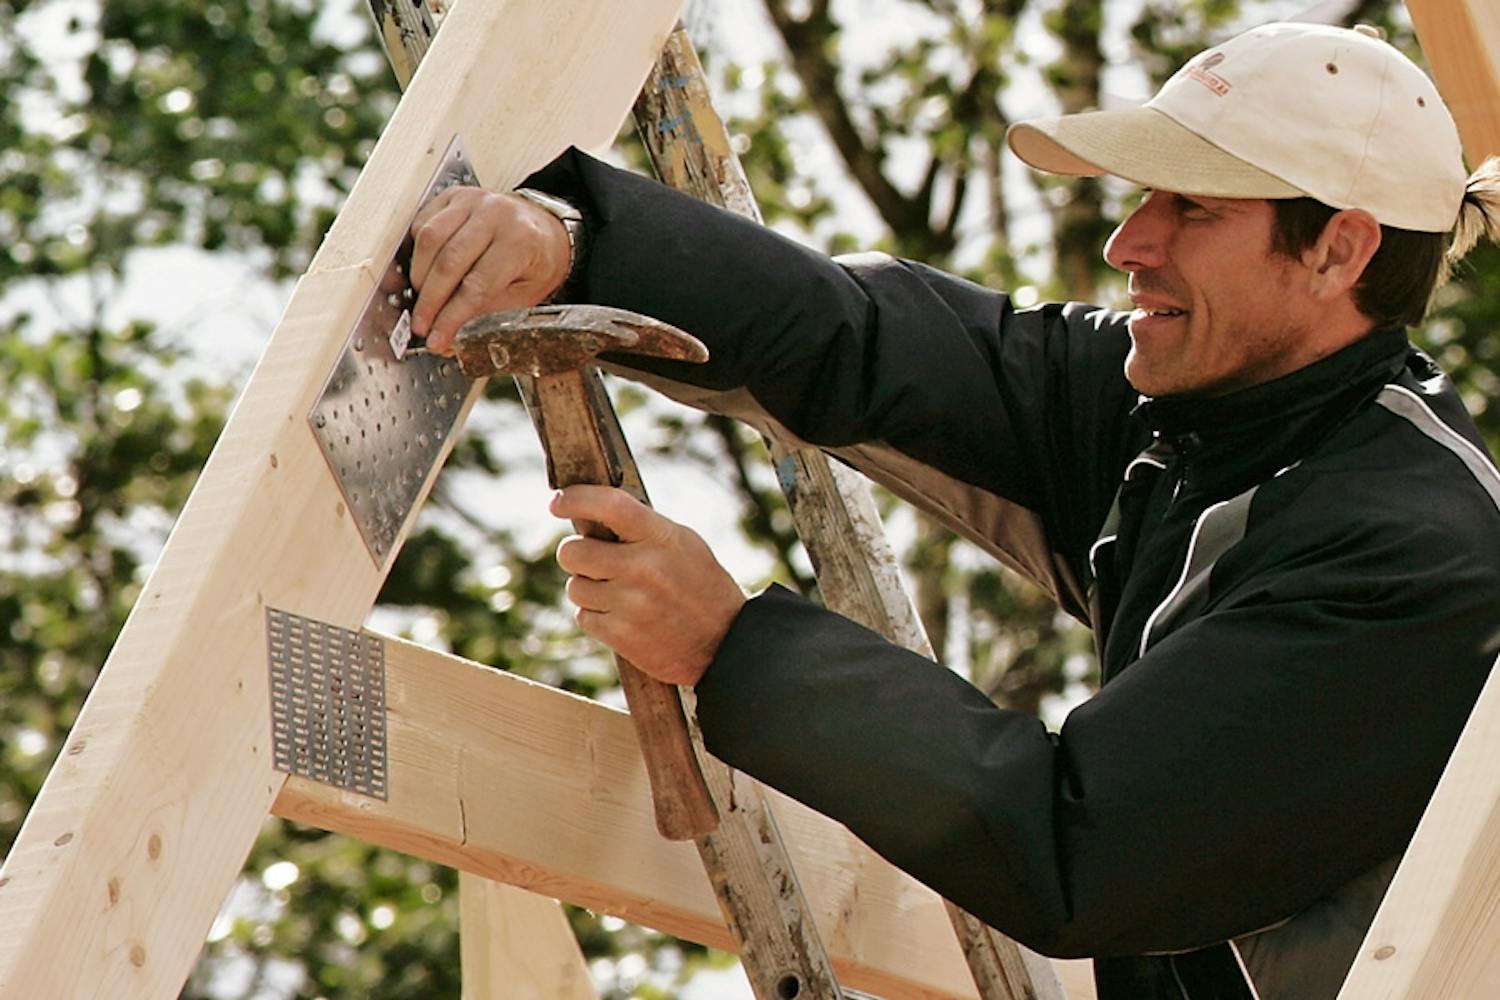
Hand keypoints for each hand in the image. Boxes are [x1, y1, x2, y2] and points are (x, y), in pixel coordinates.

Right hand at [408, 186, 571, 354]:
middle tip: (422, 326)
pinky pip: (423, 223)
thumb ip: (488, 315)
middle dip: (430, 301)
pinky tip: (425, 271)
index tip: (437, 338)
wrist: (545, 228)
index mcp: (521, 241)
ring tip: (423, 301)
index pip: (477, 285)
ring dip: (420, 277)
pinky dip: (418, 252)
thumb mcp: (525, 295)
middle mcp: (496, 214)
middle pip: (449, 262)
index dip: (452, 316)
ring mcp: (473, 200)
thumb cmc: (538, 261)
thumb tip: (449, 339)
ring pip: (430, 239)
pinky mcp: (454, 196)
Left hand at [551, 485, 745, 685]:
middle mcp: (643, 568)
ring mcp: (630, 603)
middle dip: (576, 554)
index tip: (557, 502)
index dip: (576, 499)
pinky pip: (584, 617)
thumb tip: (591, 514)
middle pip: (573, 552)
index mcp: (661, 538)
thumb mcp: (683, 544)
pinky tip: (623, 617)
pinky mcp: (620, 635)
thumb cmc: (701, 586)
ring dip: (588, 589)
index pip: (609, 505)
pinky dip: (597, 617)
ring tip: (619, 594)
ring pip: (575, 587)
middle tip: (592, 559)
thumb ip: (642, 528)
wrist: (725, 644)